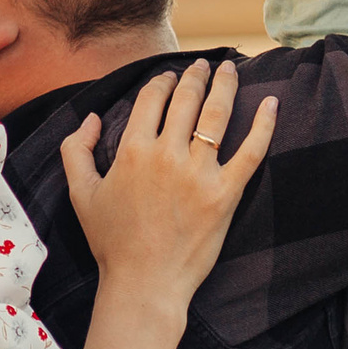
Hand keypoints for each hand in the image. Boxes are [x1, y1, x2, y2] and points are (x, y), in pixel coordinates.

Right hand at [59, 60, 276, 310]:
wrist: (144, 283)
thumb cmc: (111, 242)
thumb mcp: (80, 193)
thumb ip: (75, 150)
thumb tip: (91, 118)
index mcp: (133, 150)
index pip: (153, 98)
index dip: (163, 81)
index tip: (171, 77)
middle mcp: (167, 154)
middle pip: (187, 100)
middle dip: (196, 76)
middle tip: (204, 65)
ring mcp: (200, 174)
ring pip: (217, 115)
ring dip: (225, 85)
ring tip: (230, 69)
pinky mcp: (226, 194)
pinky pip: (251, 151)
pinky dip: (264, 124)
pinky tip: (271, 102)